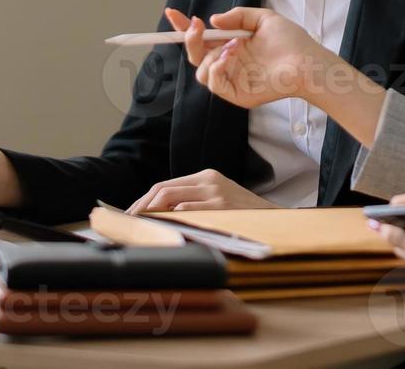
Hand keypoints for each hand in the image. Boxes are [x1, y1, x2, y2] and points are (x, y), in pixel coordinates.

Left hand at [127, 168, 277, 212]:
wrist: (275, 218)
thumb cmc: (243, 213)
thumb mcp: (219, 199)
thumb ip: (194, 201)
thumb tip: (161, 214)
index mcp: (206, 176)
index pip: (165, 185)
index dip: (144, 200)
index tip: (131, 214)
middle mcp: (209, 181)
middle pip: (163, 190)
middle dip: (141, 206)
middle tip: (129, 223)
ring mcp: (215, 194)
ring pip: (170, 199)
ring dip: (150, 213)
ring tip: (140, 227)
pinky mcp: (221, 208)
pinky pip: (188, 211)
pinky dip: (171, 218)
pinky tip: (162, 228)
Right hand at [168, 6, 323, 108]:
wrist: (307, 62)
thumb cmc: (291, 41)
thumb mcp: (262, 18)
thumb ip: (237, 17)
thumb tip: (213, 21)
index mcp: (232, 46)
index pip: (202, 39)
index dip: (184, 28)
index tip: (171, 13)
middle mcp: (229, 64)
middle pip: (196, 56)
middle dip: (190, 40)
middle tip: (196, 26)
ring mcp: (232, 80)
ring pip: (201, 72)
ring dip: (210, 55)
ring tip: (233, 45)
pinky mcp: (237, 95)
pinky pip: (214, 84)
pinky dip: (217, 68)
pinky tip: (230, 57)